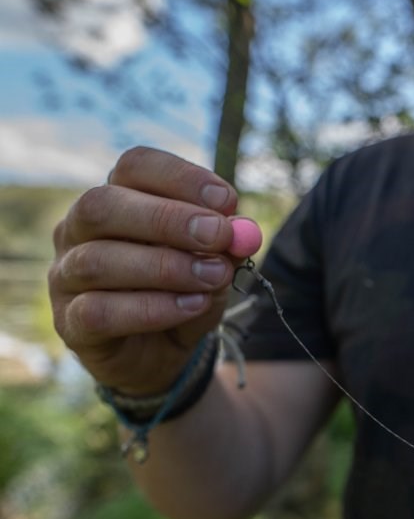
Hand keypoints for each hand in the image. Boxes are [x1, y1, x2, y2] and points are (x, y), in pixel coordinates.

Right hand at [49, 147, 247, 394]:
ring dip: (166, 267)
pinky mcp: (70, 322)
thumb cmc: (185, 290)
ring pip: (98, 260)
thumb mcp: (214, 262)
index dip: (180, 177)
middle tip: (219, 235)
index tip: (227, 200)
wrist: (164, 352)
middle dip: (167, 218)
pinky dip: (152, 308)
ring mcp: (67, 276)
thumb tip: (240, 229)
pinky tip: (192, 305)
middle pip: (103, 205)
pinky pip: (99, 311)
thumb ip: (225, 244)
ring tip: (214, 277)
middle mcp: (79, 230)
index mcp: (118, 198)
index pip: (134, 166)